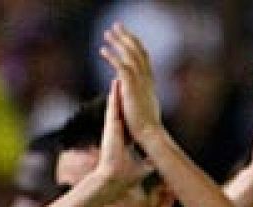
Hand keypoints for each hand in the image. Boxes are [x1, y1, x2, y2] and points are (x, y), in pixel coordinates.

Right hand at [93, 79, 153, 192]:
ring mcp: (113, 127)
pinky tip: (116, 84)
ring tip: (119, 77)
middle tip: (125, 82)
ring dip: (118, 91)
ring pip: (116, 105)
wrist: (114, 179)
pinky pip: (112, 108)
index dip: (133, 110)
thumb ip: (150, 163)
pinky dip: (114, 97)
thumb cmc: (126, 175)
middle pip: (121, 109)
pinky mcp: (111, 128)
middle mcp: (119, 130)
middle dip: (123, 96)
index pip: (130, 120)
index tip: (138, 101)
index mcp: (126, 137)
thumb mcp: (143, 167)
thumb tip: (160, 164)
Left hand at [98, 24, 164, 145]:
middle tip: (116, 26)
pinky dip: (113, 57)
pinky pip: (123, 67)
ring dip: (119, 42)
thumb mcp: (142, 107)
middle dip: (127, 37)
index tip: (126, 36)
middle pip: (138, 52)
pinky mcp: (132, 88)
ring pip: (131, 56)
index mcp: (148, 84)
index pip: (144, 59)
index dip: (135, 45)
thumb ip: (135, 95)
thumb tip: (126, 91)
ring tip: (107, 33)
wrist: (149, 134)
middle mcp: (147, 80)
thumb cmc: (146, 127)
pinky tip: (103, 50)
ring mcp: (141, 83)